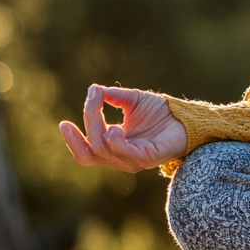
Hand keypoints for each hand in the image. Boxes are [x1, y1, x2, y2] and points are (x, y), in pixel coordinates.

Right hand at [59, 84, 187, 171]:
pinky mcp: (147, 158)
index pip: (86, 149)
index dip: (73, 139)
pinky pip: (126, 155)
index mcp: (114, 145)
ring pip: (104, 151)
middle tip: (92, 101)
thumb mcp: (133, 100)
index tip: (63, 122)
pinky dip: (116, 143)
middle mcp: (120, 156)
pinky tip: (114, 129)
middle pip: (92, 149)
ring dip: (99, 130)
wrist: (186, 118)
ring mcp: (133, 160)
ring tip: (103, 109)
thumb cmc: (161, 112)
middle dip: (87, 124)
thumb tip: (93, 89)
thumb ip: (113, 96)